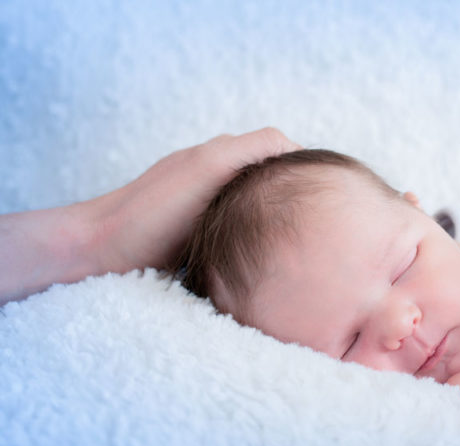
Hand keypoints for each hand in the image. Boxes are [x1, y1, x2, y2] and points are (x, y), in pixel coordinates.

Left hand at [0, 127, 299, 303]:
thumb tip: (296, 149)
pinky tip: (262, 254)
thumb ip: (253, 148)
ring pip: (255, 206)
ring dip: (274, 219)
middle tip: (317, 219)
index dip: (304, 165)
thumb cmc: (154, 210)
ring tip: (295, 239)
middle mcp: (215, 177)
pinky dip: (255, 237)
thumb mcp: (210, 166)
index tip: (327, 189)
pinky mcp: (199, 236)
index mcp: (220, 155)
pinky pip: (238, 230)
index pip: (278, 150)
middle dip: (292, 193)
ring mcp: (206, 207)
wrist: (102, 251)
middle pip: (268, 179)